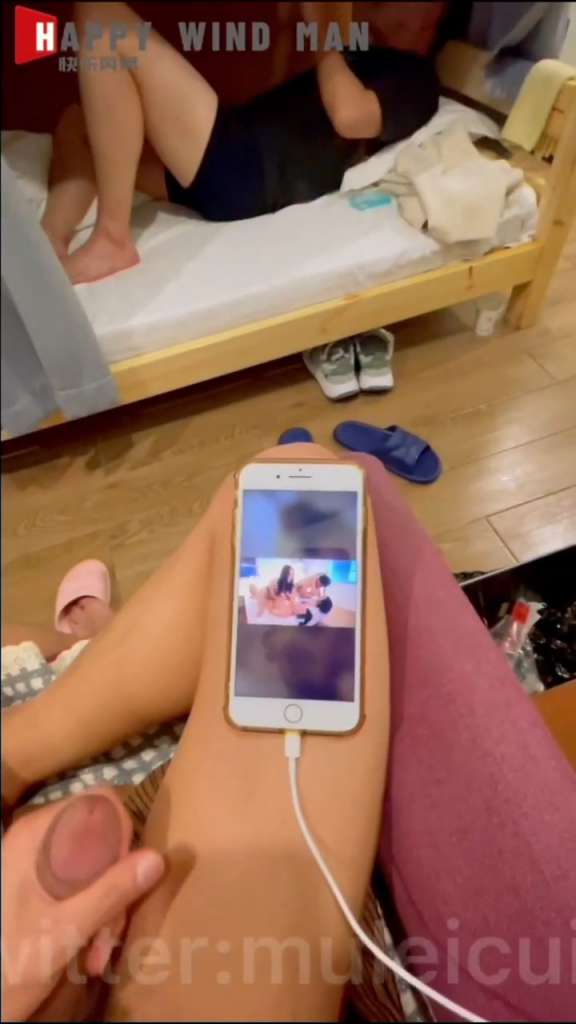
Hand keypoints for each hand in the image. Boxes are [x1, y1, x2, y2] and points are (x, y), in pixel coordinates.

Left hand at [2, 789, 163, 1021]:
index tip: (129, 876)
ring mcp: (36, 863)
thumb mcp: (66, 931)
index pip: (99, 803)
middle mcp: (37, 839)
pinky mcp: (37, 887)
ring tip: (98, 954)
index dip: (122, 834)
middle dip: (116, 884)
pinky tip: (89, 951)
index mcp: (37, 835)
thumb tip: (158, 858)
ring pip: (95, 866)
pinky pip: (81, 885)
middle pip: (101, 838)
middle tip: (114, 930)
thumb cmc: (9, 962)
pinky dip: (92, 914)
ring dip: (107, 908)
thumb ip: (110, 892)